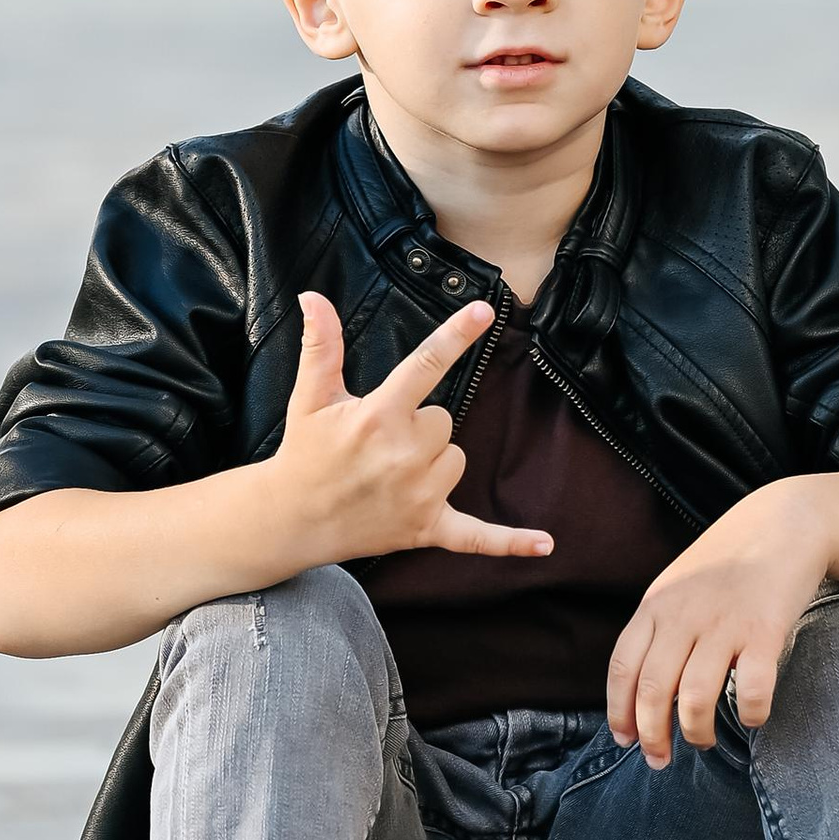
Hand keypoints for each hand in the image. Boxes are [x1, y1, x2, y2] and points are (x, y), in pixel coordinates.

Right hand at [274, 292, 554, 567]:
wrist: (293, 519)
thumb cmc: (305, 453)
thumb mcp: (310, 397)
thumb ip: (320, 345)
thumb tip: (313, 296)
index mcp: (379, 415)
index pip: (426, 364)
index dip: (457, 334)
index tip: (485, 310)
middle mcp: (404, 453)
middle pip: (444, 420)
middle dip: (418, 427)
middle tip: (380, 444)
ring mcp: (419, 494)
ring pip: (456, 459)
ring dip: (433, 462)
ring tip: (391, 473)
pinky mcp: (427, 527)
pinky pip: (478, 536)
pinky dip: (510, 541)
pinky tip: (545, 544)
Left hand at [606, 481, 830, 766]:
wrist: (784, 522)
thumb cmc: (730, 563)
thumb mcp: (679, 586)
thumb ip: (660, 627)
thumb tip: (643, 687)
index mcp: (657, 606)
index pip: (623, 668)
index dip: (619, 711)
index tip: (624, 739)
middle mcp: (684, 616)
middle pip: (652, 690)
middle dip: (651, 735)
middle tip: (659, 760)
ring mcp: (724, 624)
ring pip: (694, 698)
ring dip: (695, 732)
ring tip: (703, 741)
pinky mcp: (765, 631)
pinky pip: (751, 689)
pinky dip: (751, 714)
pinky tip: (753, 718)